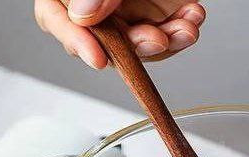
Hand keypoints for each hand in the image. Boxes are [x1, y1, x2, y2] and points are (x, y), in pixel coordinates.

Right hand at [35, 0, 204, 68]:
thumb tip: (82, 15)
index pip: (55, 16)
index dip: (74, 39)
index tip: (98, 58)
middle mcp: (95, 0)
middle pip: (104, 38)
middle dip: (135, 45)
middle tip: (158, 39)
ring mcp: (125, 7)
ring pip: (138, 42)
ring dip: (166, 41)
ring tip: (187, 27)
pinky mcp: (155, 12)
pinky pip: (166, 32)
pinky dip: (181, 28)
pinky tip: (193, 16)